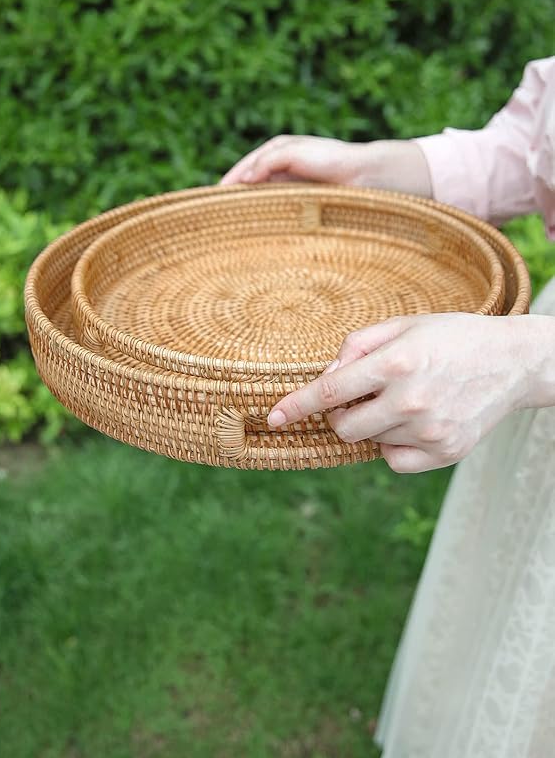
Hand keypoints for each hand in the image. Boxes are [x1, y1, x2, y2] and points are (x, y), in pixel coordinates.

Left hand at [219, 135, 432, 196]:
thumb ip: (293, 214)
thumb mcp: (312, 208)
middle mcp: (286, 158)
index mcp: (289, 171)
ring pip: (253, 164)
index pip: (255, 180)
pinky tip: (239, 186)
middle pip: (248, 171)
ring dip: (235, 178)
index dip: (238, 194)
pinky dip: (252, 172)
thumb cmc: (347, 198)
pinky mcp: (296, 151)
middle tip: (212, 208)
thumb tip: (272, 246)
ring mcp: (290, 151)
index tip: (221, 213)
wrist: (371, 179)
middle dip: (231, 187)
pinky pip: (266, 161)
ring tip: (220, 197)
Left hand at [266, 313, 530, 472]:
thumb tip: (326, 376)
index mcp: (397, 363)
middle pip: (344, 427)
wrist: (513, 362)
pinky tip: (413, 423)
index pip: (330, 391)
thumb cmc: (452, 337)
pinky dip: (392, 446)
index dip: (297, 406)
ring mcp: (430, 431)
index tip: (273, 418)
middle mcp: (411, 401)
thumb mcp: (403, 325)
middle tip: (362, 396)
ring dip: (374, 424)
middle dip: (340, 414)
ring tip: (406, 400)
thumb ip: (358, 346)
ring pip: (370, 442)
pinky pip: (394, 462)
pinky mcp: (445, 453)